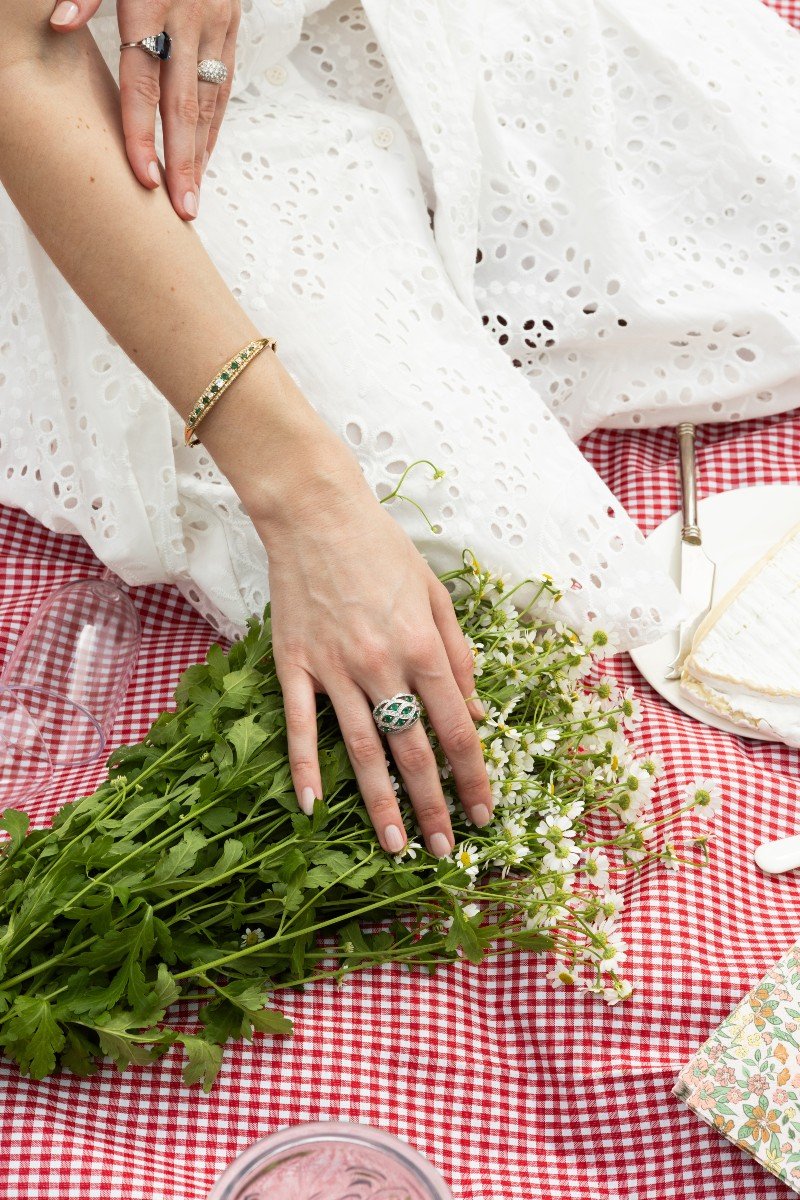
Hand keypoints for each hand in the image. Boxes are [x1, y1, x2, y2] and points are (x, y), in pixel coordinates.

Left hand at [49, 0, 239, 220]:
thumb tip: (59, 23)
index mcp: (152, 3)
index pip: (143, 83)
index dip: (141, 133)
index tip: (144, 176)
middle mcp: (189, 20)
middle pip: (183, 106)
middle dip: (182, 162)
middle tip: (181, 208)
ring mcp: (217, 27)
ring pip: (209, 103)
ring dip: (200, 154)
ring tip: (191, 197)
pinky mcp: (232, 29)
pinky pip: (224, 89)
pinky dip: (214, 128)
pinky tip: (203, 158)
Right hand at [251, 439, 493, 859]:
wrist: (315, 515)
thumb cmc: (383, 551)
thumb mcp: (436, 595)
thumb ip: (458, 654)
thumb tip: (474, 709)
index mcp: (423, 648)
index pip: (457, 729)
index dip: (473, 777)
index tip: (483, 812)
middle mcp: (382, 666)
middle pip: (413, 752)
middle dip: (434, 807)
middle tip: (444, 851)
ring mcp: (334, 670)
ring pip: (362, 752)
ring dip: (381, 806)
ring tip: (396, 848)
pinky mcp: (294, 667)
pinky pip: (302, 728)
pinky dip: (305, 769)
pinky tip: (312, 807)